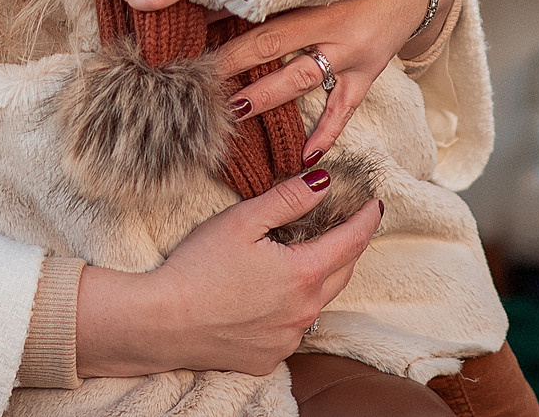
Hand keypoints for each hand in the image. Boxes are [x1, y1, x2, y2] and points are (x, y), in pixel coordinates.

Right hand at [74, 169, 379, 377]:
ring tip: (304, 256)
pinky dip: (293, 308)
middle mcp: (305, 311)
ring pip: (319, 303)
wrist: (162, 323)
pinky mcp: (270, 357)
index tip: (376, 205)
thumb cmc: (198, 267)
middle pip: (342, 273)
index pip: (352, 242)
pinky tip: (270, 296)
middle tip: (346, 225)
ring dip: (319, 279)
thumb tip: (324, 182)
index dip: (366, 220)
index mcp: (304, 273)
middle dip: (348, 247)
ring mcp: (289, 339)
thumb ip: (288, 199)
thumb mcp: (242, 220)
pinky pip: (293, 328)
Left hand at [207, 0, 456, 163]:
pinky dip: (326, 133)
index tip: (195, 43)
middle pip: (276, 52)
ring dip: (267, 97)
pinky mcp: (368, 74)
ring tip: (235, 112)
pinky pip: (344, 109)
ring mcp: (354, 57)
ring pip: (303, 81)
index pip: (266, 23)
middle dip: (237, 68)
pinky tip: (306, 157)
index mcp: (321, 4)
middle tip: (202, 81)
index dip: (231, 35)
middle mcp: (337, 32)